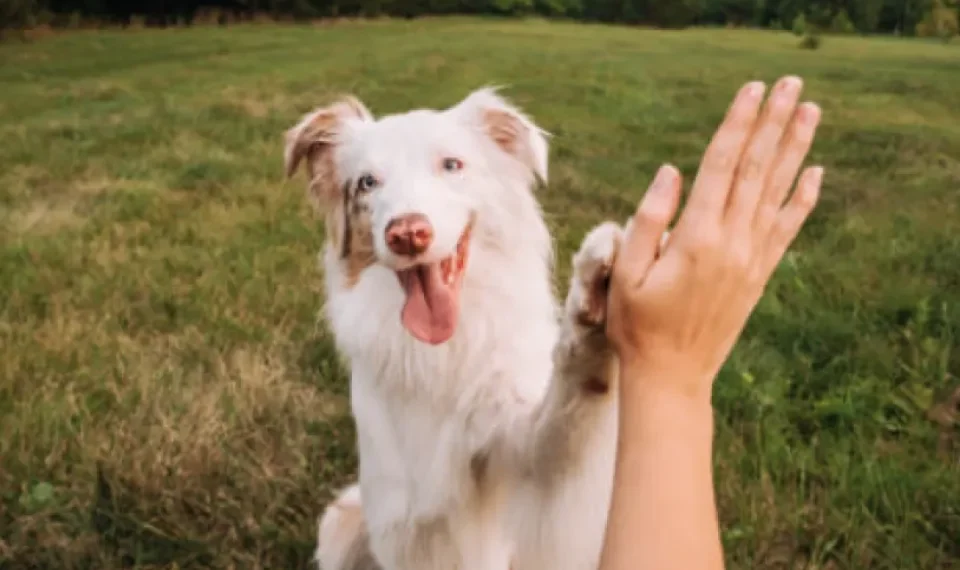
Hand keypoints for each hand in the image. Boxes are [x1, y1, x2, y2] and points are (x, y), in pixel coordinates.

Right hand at [606, 76, 822, 399]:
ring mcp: (751, 259)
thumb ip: (647, 219)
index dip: (737, 125)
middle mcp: (732, 243)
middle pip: (756, 170)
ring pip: (777, 192)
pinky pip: (787, 229)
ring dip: (795, 149)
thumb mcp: (624, 272)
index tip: (752, 91)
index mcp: (695, 238)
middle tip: (791, 85)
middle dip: (773, 123)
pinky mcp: (759, 275)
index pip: (721, 166)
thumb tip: (671, 171)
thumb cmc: (636, 324)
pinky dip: (802, 199)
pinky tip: (814, 173)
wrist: (672, 376)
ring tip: (811, 112)